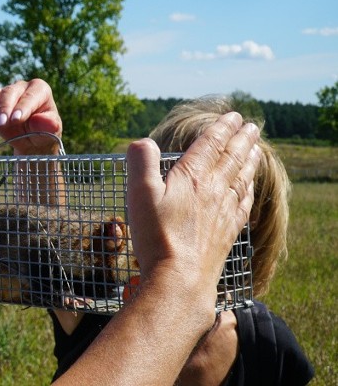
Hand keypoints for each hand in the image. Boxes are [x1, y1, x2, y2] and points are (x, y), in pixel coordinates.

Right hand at [0, 79, 62, 154]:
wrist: (32, 140)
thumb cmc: (44, 134)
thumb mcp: (51, 133)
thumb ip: (49, 126)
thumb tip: (40, 120)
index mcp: (41, 90)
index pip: (30, 96)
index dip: (23, 107)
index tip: (16, 120)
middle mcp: (23, 87)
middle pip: (10, 92)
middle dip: (4, 108)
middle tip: (1, 124)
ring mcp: (7, 92)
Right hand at [125, 112, 259, 316]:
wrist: (179, 279)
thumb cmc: (156, 237)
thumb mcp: (138, 194)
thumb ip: (141, 162)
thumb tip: (144, 141)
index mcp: (191, 177)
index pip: (211, 145)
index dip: (222, 128)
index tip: (234, 116)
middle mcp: (213, 191)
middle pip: (232, 158)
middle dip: (242, 139)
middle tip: (252, 126)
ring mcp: (223, 212)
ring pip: (241, 179)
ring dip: (250, 161)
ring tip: (256, 149)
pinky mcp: (226, 233)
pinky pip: (243, 204)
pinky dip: (249, 190)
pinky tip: (250, 188)